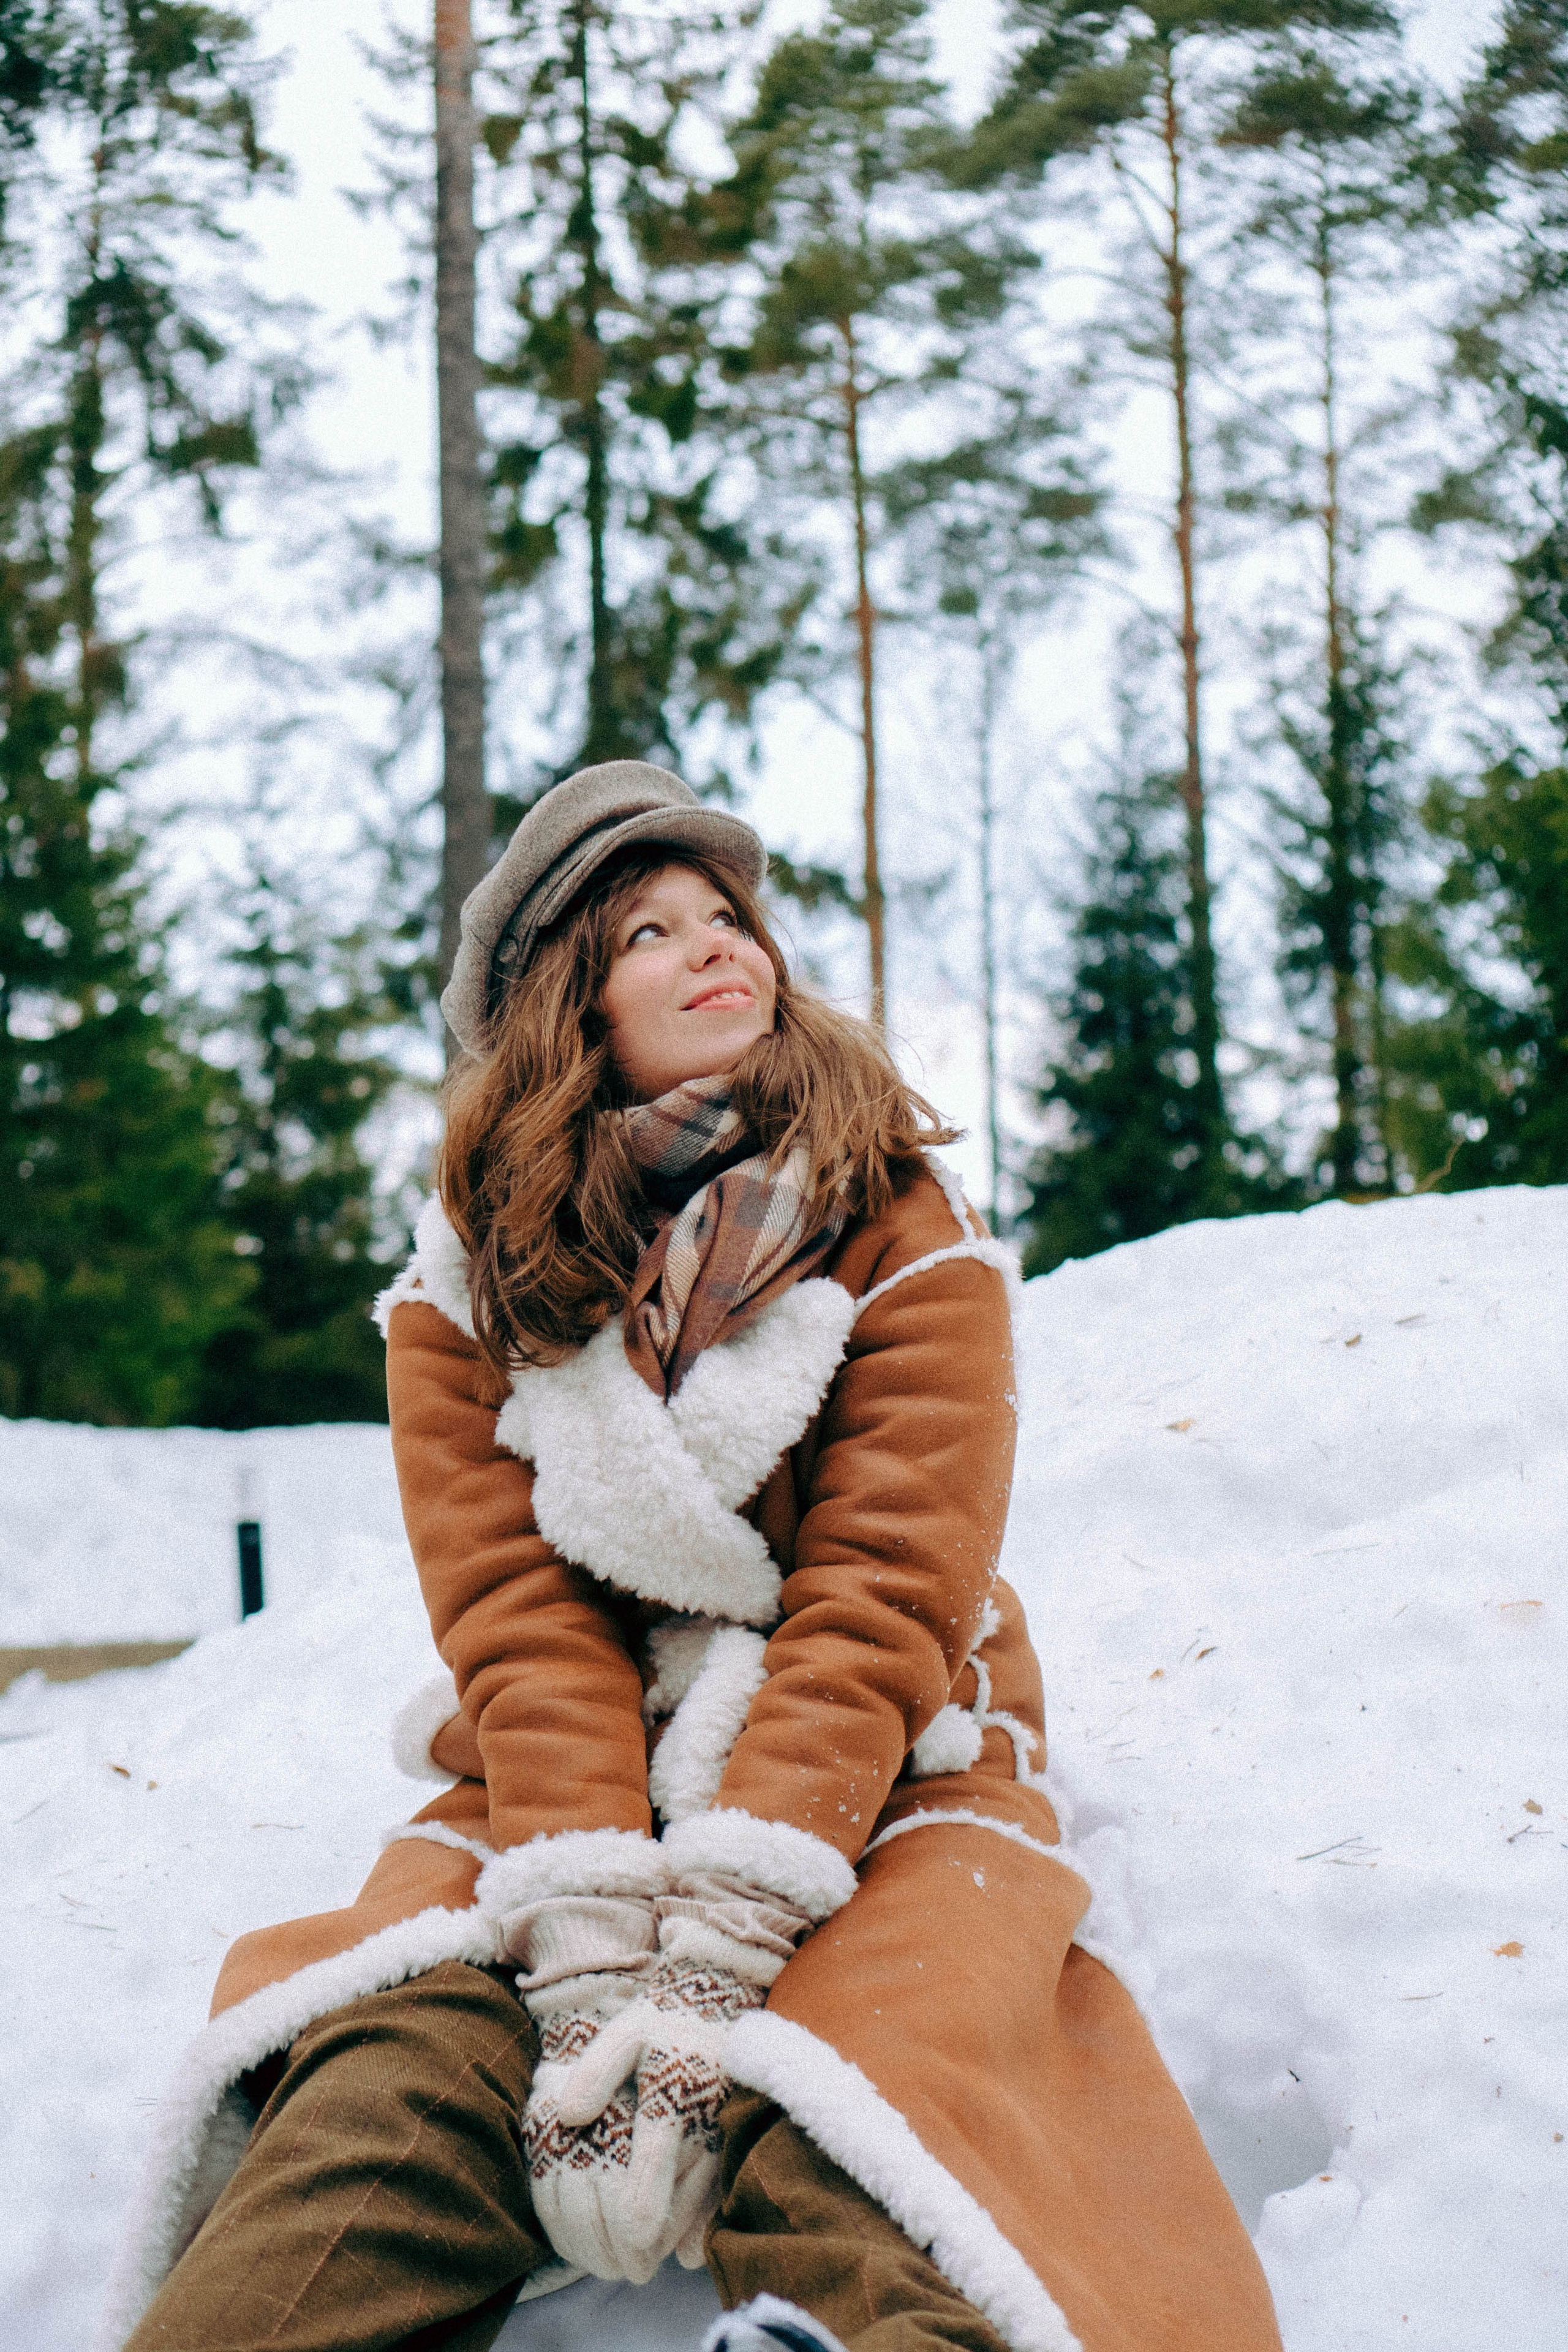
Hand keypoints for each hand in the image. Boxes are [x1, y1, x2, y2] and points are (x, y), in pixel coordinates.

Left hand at [540, 1955, 765, 2277]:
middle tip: (617, 2269)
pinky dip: (696, 2230)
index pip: (648, 2183)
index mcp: (669, 2101)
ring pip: (695, 2214)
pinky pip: (718, 2202)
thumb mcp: (625, 2032)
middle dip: (642, 2249)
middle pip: (672, 2214)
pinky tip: (677, 2248)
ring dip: (667, 2244)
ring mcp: (722, 2140)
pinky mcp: (733, 2147)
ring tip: (634, 2263)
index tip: (619, 2251)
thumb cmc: (662, 2023)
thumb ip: (595, 2072)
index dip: (631, 2229)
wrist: (722, 2004)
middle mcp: (701, 2128)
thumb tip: (568, 2117)